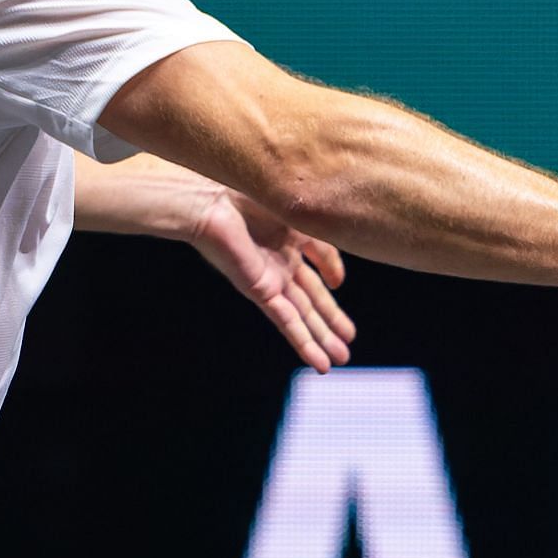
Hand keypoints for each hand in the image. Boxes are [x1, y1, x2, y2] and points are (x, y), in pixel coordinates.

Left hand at [191, 189, 354, 372]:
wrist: (211, 200)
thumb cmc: (248, 195)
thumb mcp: (302, 217)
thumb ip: (324, 248)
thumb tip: (338, 283)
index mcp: (289, 241)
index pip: (316, 267)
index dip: (331, 275)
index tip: (337, 283)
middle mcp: (280, 265)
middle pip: (310, 301)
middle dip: (329, 323)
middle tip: (346, 344)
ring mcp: (270, 281)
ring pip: (301, 317)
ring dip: (320, 339)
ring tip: (339, 359)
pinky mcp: (260, 292)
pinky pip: (287, 322)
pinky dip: (303, 343)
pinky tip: (318, 362)